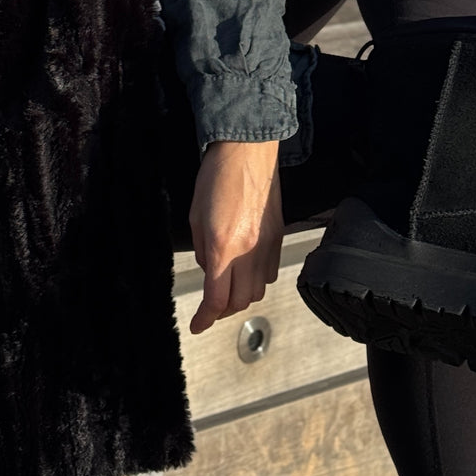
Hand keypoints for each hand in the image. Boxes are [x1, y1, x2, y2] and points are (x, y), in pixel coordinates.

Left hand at [187, 139, 282, 334]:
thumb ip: (200, 249)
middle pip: (240, 301)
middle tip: (210, 307)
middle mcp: (249, 251)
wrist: (248, 150)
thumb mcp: (195, 215)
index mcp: (222, 246)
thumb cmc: (217, 175)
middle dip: (222, 310)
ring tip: (227, 288)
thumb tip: (208, 270)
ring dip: (241, 296)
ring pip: (258, 290)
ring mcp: (268, 245)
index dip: (205, 318)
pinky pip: (271, 273)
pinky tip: (246, 269)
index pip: (216, 299)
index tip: (198, 325)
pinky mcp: (280, 237)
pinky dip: (257, 279)